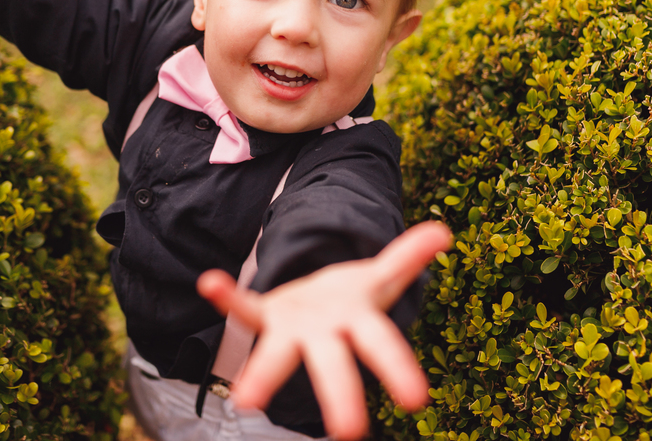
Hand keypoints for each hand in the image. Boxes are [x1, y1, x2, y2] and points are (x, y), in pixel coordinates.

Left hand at [197, 221, 451, 440]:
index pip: (383, 347)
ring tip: (244, 400)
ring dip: (262, 375)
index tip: (416, 400)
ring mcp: (289, 331)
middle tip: (347, 433)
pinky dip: (227, 296)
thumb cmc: (351, 301)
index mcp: (359, 325)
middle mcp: (323, 338)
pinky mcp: (262, 316)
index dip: (399, 370)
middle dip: (339, 396)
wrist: (312, 304)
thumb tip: (442, 231)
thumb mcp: (380, 278)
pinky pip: (243, 306)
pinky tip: (210, 283)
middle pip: (332, 366)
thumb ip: (407, 257)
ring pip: (277, 356)